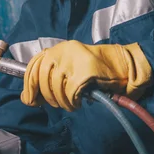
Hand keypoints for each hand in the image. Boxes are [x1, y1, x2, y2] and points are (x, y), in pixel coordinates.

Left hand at [21, 41, 151, 111]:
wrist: (126, 65)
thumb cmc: (98, 71)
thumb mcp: (71, 68)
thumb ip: (51, 78)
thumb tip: (27, 97)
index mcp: (59, 48)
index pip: (34, 64)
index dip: (28, 83)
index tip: (29, 98)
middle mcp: (64, 50)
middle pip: (41, 75)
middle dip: (44, 95)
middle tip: (53, 105)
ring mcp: (75, 59)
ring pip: (55, 86)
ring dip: (60, 101)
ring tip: (70, 105)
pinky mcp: (85, 70)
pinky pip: (70, 92)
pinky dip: (71, 101)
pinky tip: (77, 103)